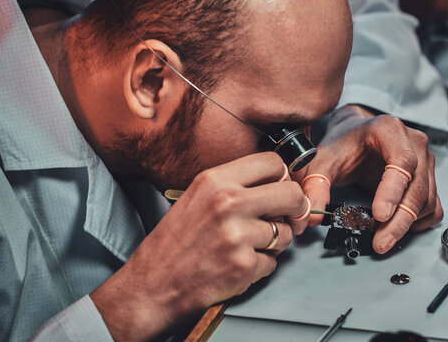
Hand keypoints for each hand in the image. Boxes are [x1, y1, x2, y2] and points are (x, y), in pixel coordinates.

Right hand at [90, 152, 308, 340]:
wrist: (152, 285)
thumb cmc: (173, 243)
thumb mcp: (197, 197)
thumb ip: (235, 186)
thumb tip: (279, 183)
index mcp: (215, 181)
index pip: (272, 162)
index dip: (283, 176)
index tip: (282, 188)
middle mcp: (227, 203)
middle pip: (291, 193)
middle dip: (295, 208)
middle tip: (288, 217)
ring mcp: (237, 235)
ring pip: (285, 232)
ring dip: (274, 242)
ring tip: (247, 246)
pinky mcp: (243, 266)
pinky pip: (273, 262)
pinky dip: (260, 266)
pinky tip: (237, 265)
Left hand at [297, 105, 442, 253]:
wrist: (356, 136)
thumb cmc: (344, 145)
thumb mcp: (323, 160)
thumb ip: (315, 184)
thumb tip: (311, 216)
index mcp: (390, 130)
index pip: (402, 161)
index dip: (393, 190)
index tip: (379, 215)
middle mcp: (414, 143)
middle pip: (417, 186)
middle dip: (399, 219)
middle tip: (380, 242)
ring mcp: (426, 161)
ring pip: (427, 200)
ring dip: (405, 224)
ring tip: (379, 236)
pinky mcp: (429, 179)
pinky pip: (432, 207)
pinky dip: (416, 223)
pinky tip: (395, 228)